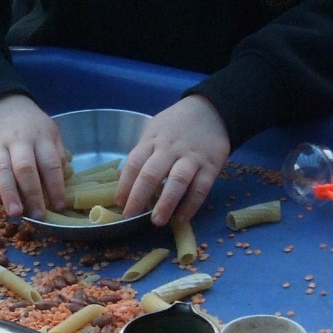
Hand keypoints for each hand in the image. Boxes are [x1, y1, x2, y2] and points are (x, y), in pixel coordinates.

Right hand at [0, 94, 67, 218]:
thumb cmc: (27, 123)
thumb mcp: (49, 130)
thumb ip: (56, 153)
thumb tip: (63, 180)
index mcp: (40, 137)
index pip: (50, 163)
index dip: (56, 185)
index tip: (60, 205)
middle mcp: (19, 141)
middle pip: (25, 168)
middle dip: (32, 194)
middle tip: (37, 215)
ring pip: (2, 171)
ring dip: (9, 193)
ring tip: (15, 213)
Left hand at [118, 95, 230, 224]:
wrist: (212, 110)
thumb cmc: (176, 124)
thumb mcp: (154, 130)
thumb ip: (141, 152)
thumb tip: (122, 178)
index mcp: (152, 140)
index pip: (134, 163)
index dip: (124, 184)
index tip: (119, 203)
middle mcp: (169, 149)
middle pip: (151, 174)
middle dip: (138, 197)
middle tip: (130, 217)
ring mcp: (191, 158)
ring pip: (177, 181)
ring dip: (166, 203)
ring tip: (156, 221)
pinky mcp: (211, 166)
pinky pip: (200, 188)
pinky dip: (191, 204)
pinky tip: (181, 218)